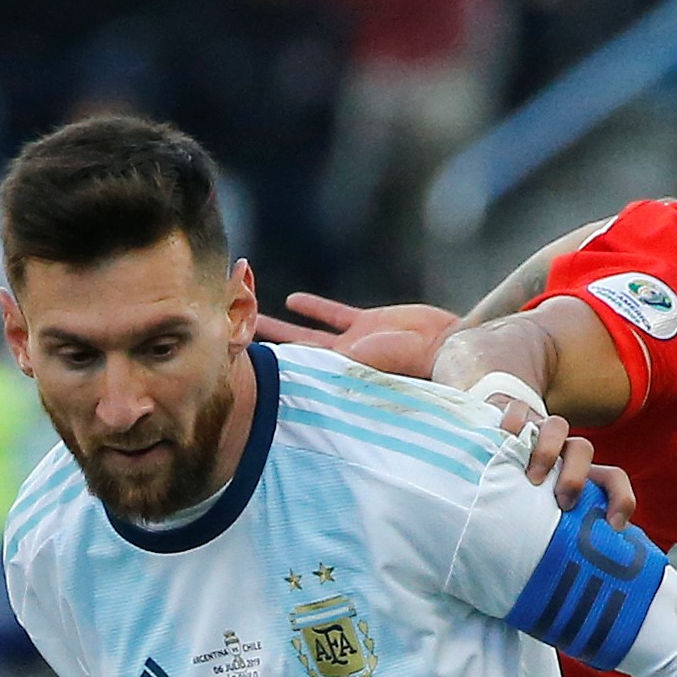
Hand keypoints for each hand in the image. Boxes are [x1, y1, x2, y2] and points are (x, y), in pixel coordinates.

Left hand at [254, 293, 460, 379]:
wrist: (442, 345)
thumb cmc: (408, 362)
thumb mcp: (366, 366)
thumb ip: (335, 365)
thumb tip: (295, 367)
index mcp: (336, 376)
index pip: (293, 373)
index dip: (269, 367)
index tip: (241, 362)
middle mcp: (339, 362)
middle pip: (292, 354)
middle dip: (266, 346)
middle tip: (235, 338)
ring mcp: (351, 342)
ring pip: (307, 334)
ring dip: (281, 326)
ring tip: (255, 317)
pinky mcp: (367, 322)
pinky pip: (333, 314)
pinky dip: (313, 307)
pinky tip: (292, 301)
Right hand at [489, 395, 633, 528]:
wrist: (495, 443)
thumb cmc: (520, 495)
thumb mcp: (540, 517)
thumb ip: (552, 542)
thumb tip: (553, 601)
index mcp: (579, 475)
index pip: (613, 479)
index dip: (622, 499)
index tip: (614, 526)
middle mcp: (562, 452)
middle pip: (583, 449)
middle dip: (576, 475)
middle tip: (562, 502)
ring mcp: (538, 431)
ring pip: (557, 426)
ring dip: (547, 451)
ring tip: (531, 477)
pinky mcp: (514, 416)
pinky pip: (518, 410)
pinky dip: (513, 422)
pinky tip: (503, 438)